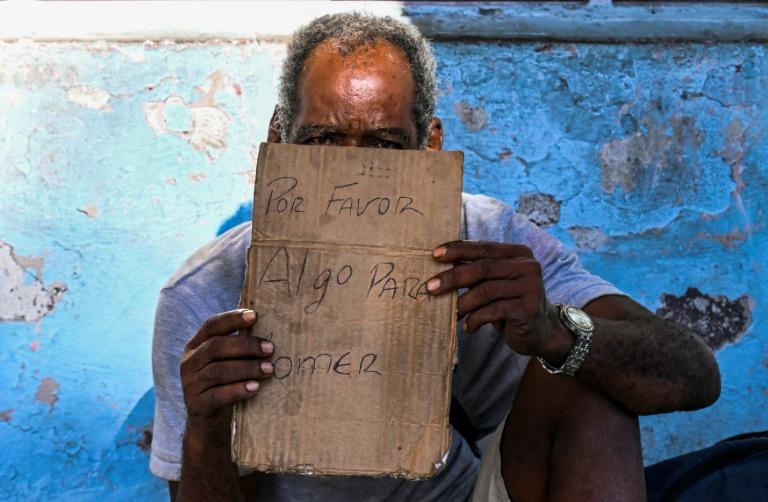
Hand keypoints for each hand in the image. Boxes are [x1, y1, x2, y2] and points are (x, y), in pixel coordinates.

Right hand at [180, 309, 273, 434]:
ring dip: (246, 368)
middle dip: (245, 346)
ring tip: (269, 369)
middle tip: (270, 349)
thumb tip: (270, 335)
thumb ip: (240, 349)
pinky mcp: (197, 406)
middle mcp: (189, 362)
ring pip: (218, 371)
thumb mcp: (227, 363)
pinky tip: (255, 388)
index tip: (255, 315)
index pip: (211, 325)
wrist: (208, 424)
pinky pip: (218, 395)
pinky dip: (238, 390)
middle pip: (215, 347)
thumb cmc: (225, 385)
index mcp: (196, 345)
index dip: (232, 319)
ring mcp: (190, 384)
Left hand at [427, 241, 571, 361]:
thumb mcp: (494, 284)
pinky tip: (468, 327)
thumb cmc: (509, 304)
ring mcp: (531, 286)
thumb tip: (439, 264)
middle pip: (482, 268)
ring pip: (486, 291)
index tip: (434, 255)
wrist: (541, 332)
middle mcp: (527, 266)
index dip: (457, 250)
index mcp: (518, 253)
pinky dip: (476, 319)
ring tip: (451, 314)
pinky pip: (493, 311)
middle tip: (430, 287)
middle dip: (452, 278)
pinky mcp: (529, 308)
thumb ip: (476, 272)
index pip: (482, 247)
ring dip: (462, 304)